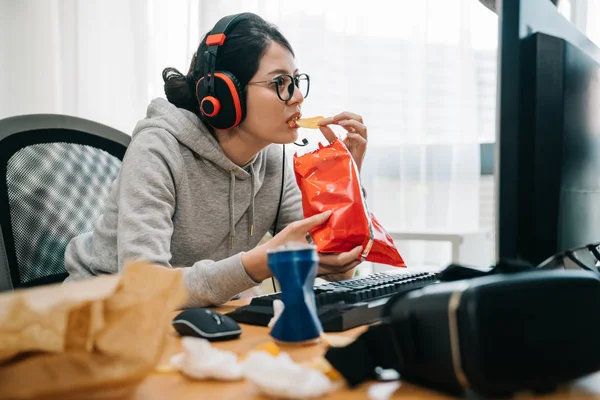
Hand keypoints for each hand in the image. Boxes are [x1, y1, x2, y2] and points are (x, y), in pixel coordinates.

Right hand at [241, 210, 361, 280]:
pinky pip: (331, 268)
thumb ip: (313, 221)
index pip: (338, 261)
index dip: (351, 255)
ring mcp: (316, 270)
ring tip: (356, 250)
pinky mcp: (313, 270)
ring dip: (349, 262)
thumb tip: (328, 214)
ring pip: (338, 270)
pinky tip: (342, 252)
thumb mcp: (295, 228)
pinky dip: (340, 262)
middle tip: (363, 249)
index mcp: (314, 259)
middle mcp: (317, 268)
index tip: (359, 247)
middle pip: (342, 268)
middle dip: (355, 260)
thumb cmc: (279, 245)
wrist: (265, 261)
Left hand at [318, 111, 367, 172]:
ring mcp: (362, 141)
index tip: (322, 122)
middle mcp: (359, 134)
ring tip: (340, 123)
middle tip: (334, 118)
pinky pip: (362, 140)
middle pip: (358, 118)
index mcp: (353, 131)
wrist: (349, 171)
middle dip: (346, 115)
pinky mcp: (362, 149)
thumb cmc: (344, 157)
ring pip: (362, 127)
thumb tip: (321, 125)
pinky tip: (347, 135)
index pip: (347, 119)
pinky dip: (355, 136)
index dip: (334, 118)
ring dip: (352, 123)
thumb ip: (329, 135)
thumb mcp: (335, 143)